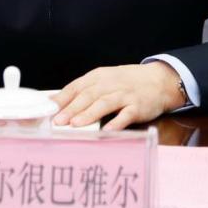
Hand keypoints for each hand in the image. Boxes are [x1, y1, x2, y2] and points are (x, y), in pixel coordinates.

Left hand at [51, 62, 185, 130]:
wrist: (158, 80)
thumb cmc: (127, 82)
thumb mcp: (105, 80)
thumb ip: (84, 90)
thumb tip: (58, 102)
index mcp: (99, 76)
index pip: (77, 86)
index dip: (62, 98)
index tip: (49, 108)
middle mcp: (110, 84)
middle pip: (88, 95)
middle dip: (71, 108)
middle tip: (57, 121)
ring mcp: (124, 95)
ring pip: (104, 103)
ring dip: (89, 114)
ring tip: (75, 124)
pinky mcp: (138, 106)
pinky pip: (126, 115)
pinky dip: (116, 122)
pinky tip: (106, 131)